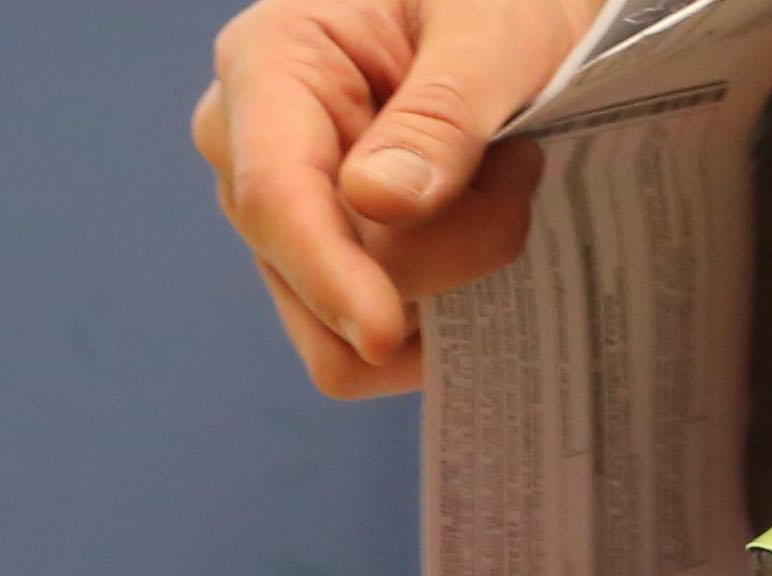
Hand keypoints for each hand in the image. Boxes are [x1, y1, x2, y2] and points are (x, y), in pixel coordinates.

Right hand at [194, 0, 581, 395]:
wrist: (515, 10)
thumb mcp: (489, 25)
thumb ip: (441, 110)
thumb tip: (376, 201)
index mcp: (269, 65)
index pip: (273, 195)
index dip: (327, 274)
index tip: (383, 331)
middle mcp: (253, 154)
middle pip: (316, 280)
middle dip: (438, 258)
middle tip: (518, 169)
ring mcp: (290, 222)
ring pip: (348, 335)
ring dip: (454, 281)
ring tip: (503, 180)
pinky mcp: (333, 268)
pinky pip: (381, 346)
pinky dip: (451, 307)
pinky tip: (486, 219)